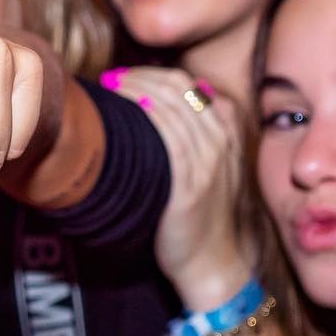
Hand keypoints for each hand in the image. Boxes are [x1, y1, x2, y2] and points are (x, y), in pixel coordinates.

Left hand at [101, 67, 251, 306]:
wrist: (212, 261)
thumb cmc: (201, 214)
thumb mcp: (209, 168)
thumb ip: (194, 134)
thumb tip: (155, 102)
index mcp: (227, 132)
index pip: (188, 85)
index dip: (152, 75)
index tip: (124, 77)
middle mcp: (221, 142)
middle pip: (178, 90)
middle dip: (139, 78)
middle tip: (109, 80)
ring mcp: (208, 163)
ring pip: (172, 108)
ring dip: (136, 91)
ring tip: (109, 90)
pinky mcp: (191, 185)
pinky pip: (170, 140)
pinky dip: (149, 118)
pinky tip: (128, 111)